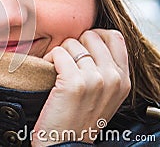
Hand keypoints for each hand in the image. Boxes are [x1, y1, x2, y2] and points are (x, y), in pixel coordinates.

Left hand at [32, 29, 130, 145]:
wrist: (65, 145)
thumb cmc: (79, 120)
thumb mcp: (104, 96)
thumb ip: (105, 70)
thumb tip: (92, 43)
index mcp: (123, 80)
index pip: (115, 37)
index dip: (95, 36)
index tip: (82, 47)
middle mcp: (113, 78)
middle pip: (91, 36)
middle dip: (74, 45)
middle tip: (66, 61)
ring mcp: (95, 79)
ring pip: (72, 44)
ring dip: (59, 53)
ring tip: (56, 70)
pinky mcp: (74, 82)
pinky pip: (58, 52)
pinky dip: (49, 58)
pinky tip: (48, 71)